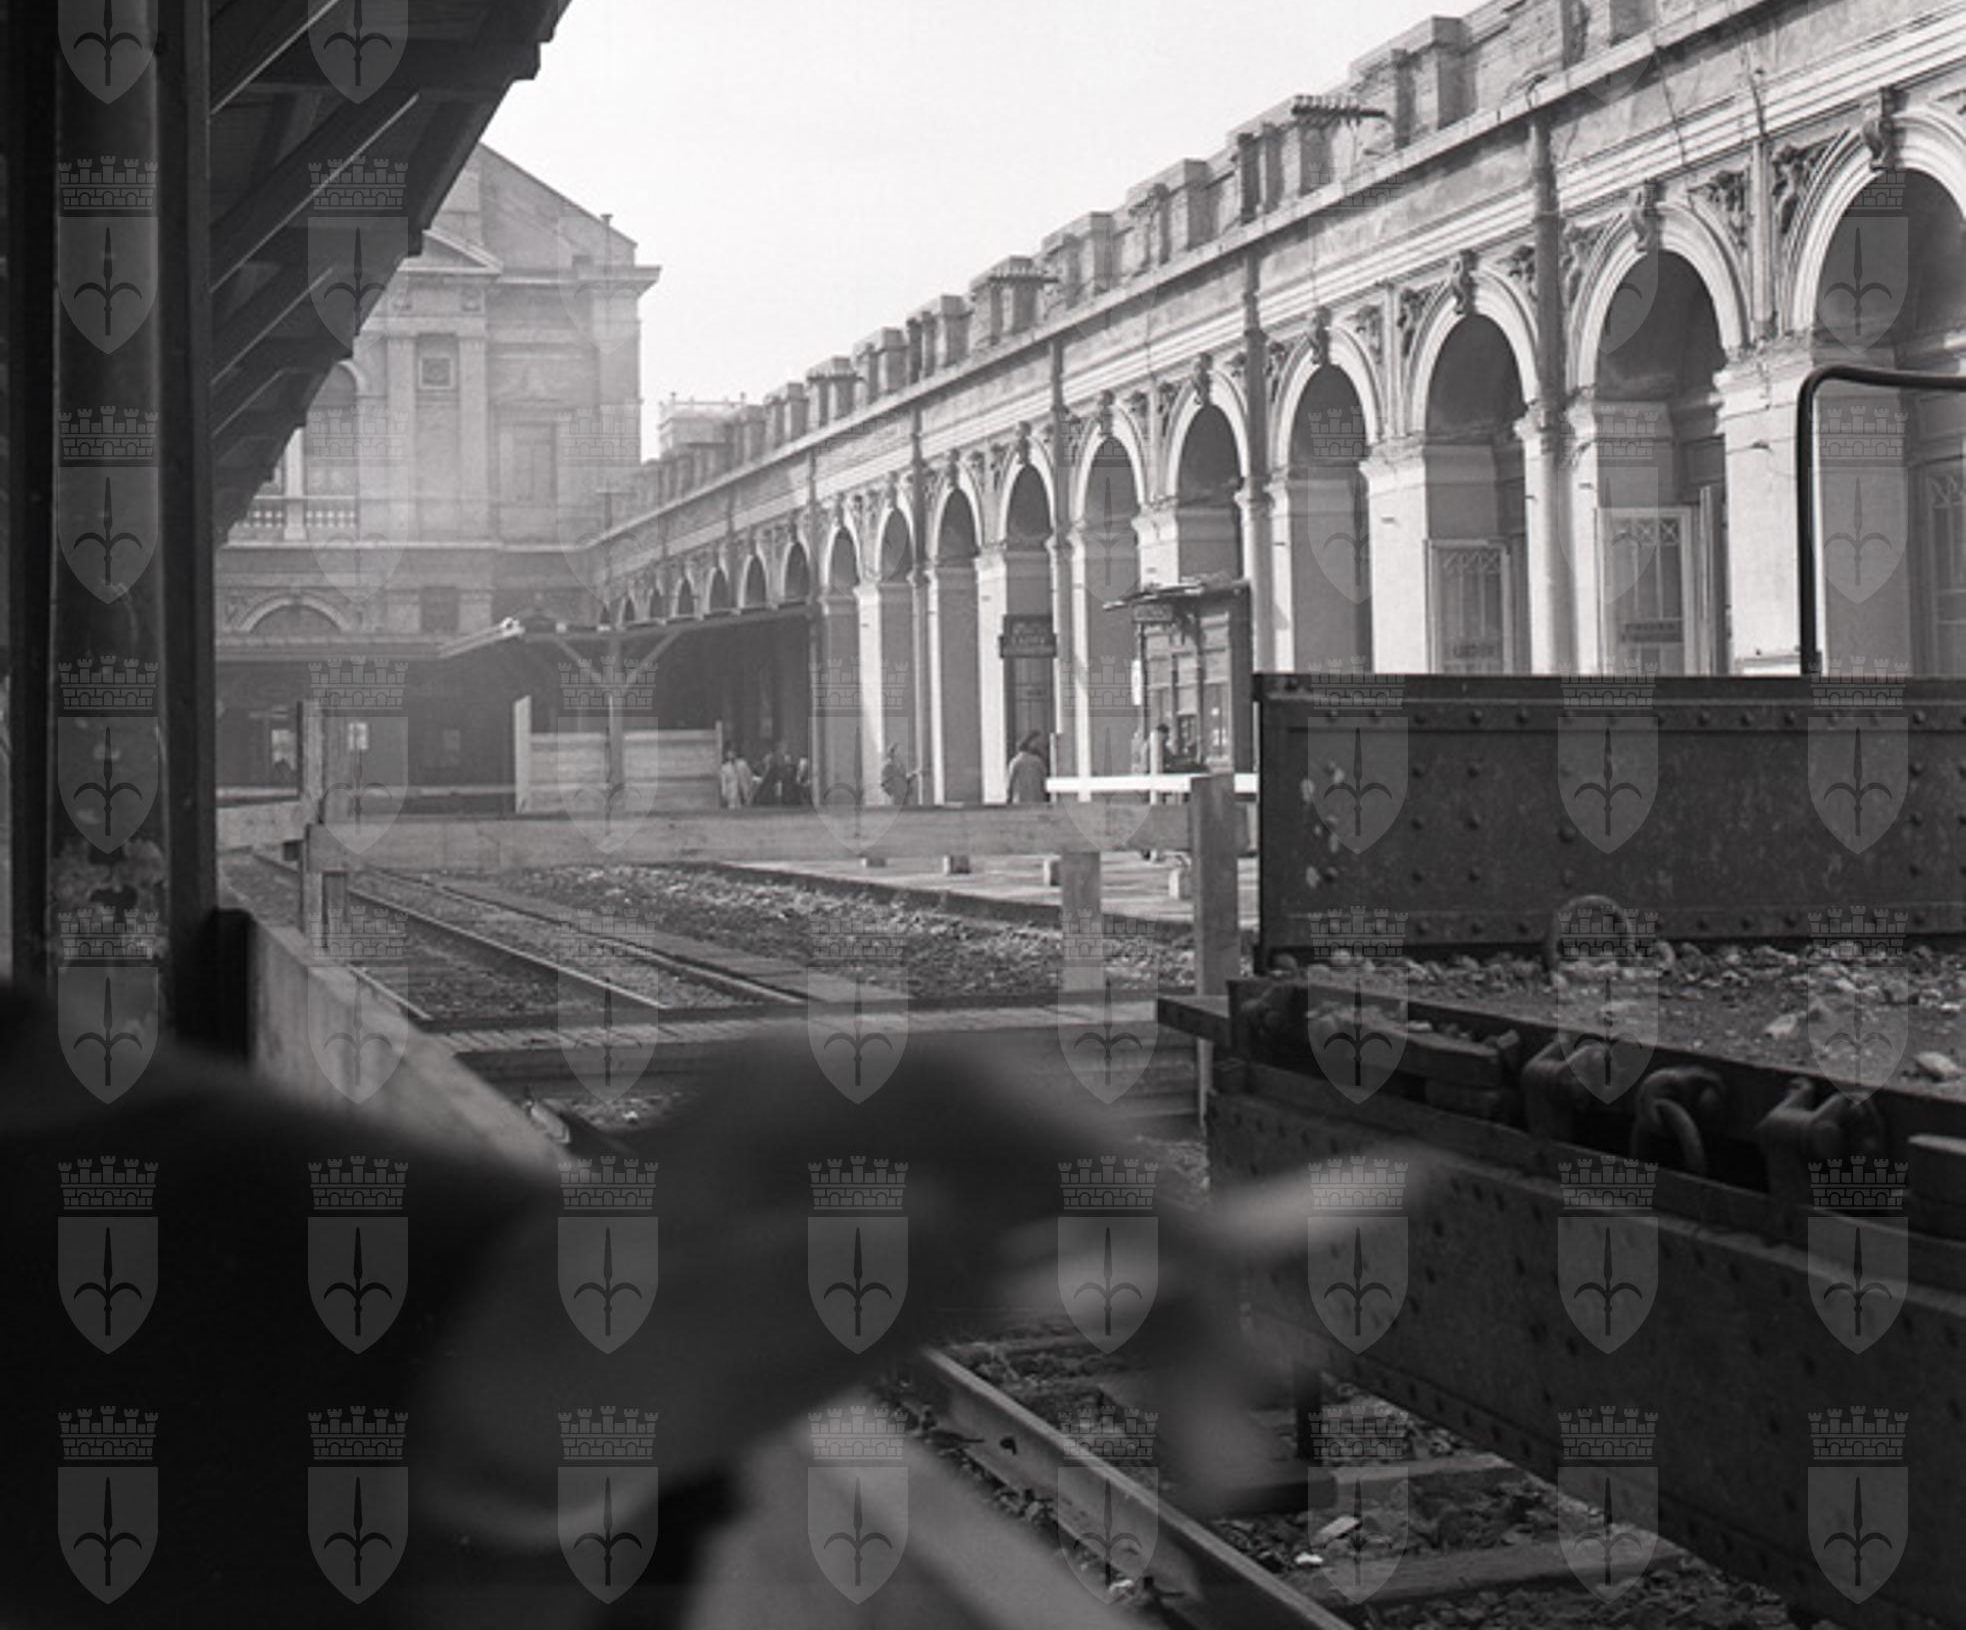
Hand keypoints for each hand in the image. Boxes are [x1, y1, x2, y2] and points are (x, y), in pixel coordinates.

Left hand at [413, 1025, 1429, 1544]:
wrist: (533, 1379)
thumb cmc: (586, 1333)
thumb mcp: (690, 1314)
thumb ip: (843, 1280)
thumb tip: (1000, 1251)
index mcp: (807, 1081)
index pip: (986, 1089)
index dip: (1107, 1152)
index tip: (1205, 1240)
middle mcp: (878, 1109)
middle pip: (1054, 1152)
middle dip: (1167, 1255)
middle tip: (1261, 1374)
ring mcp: (910, 1170)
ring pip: (1076, 1218)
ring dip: (1165, 1316)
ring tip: (1224, 1443)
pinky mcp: (934, 1239)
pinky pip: (1055, 1273)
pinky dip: (1124, 1334)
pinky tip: (1178, 1401)